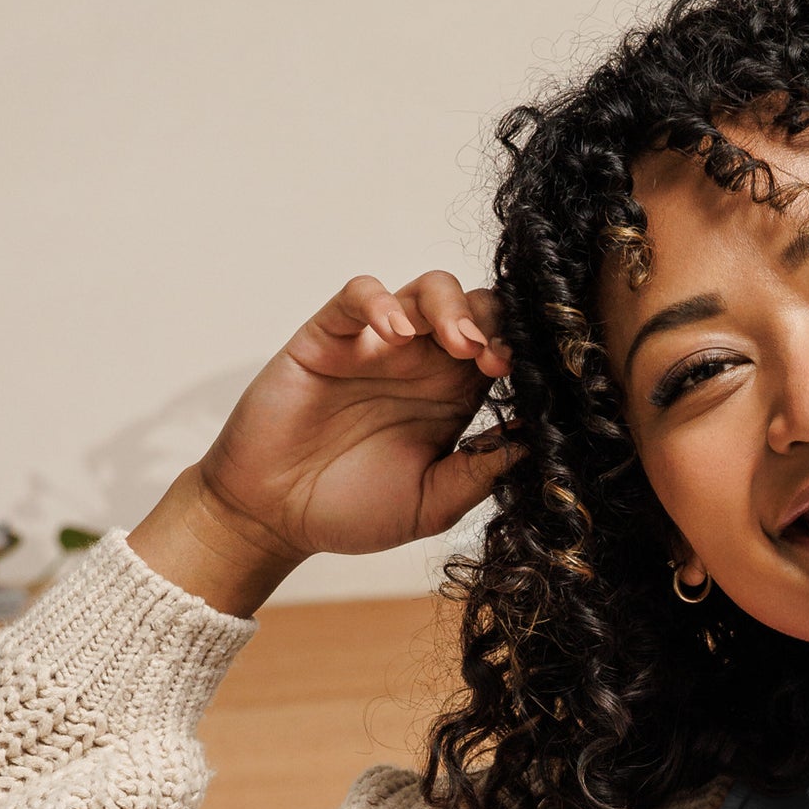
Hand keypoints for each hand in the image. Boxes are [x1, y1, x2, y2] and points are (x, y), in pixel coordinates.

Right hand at [132, 271, 515, 613]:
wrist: (275, 517)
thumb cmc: (351, 511)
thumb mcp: (431, 504)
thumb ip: (478, 474)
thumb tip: (534, 444)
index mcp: (453, 399)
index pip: (501, 351)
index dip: (519, 355)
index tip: (523, 381)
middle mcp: (421, 365)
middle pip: (475, 309)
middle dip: (494, 323)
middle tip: (494, 360)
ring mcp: (376, 346)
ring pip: (426, 290)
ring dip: (452, 307)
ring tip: (460, 344)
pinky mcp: (329, 337)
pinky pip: (358, 296)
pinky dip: (381, 302)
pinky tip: (394, 334)